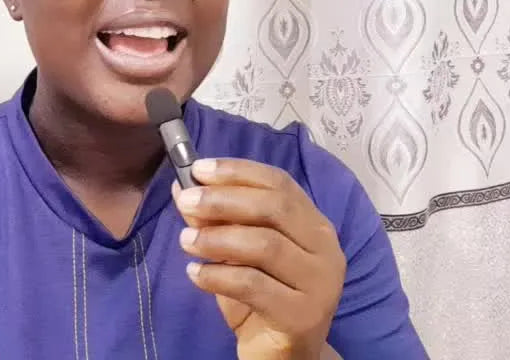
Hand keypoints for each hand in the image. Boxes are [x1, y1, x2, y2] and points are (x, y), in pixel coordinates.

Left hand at [173, 158, 346, 359]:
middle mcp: (325, 250)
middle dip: (224, 199)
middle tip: (187, 202)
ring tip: (186, 241)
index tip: (199, 169)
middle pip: (275, 208)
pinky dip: (218, 276)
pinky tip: (196, 274)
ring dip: (217, 238)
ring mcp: (320, 284)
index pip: (280, 184)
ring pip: (265, 245)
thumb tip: (184, 188)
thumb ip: (217, 221)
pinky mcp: (303, 316)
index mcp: (314, 225)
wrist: (283, 357)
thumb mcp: (237, 255)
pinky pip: (254, 285)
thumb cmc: (262, 299)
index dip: (239, 172)